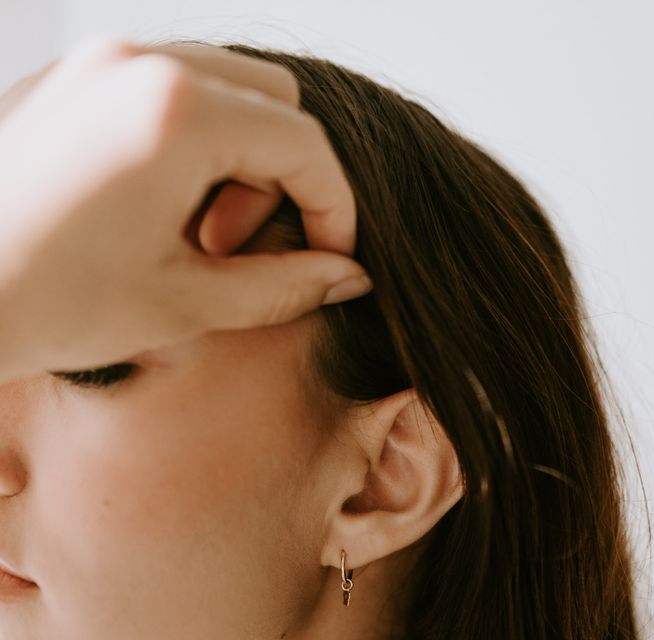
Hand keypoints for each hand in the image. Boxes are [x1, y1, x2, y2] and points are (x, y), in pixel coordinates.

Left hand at [0, 34, 371, 379]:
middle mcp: (137, 63)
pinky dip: (184, 143)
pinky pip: (158, 90)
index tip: (331, 261)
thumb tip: (347, 277)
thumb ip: (284, 285)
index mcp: (175, 111)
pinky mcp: (66, 79)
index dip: (333, 209)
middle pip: (269, 100)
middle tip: (237, 247)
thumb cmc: (48, 304)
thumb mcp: (185, 302)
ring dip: (233, 159)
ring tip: (192, 234)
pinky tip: (152, 211)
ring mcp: (94, 63)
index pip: (304, 144)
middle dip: (280, 177)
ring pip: (217, 88)